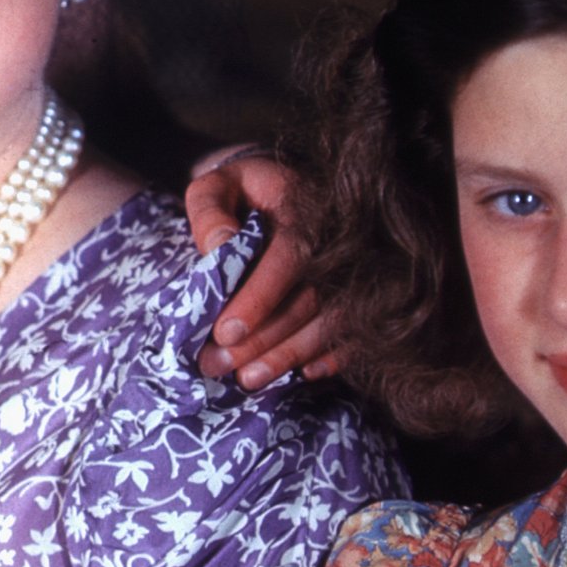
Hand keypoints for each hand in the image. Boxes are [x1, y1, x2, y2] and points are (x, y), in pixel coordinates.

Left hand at [182, 148, 339, 385]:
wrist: (281, 192)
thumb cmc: (241, 192)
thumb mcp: (216, 187)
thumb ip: (209, 210)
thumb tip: (217, 246)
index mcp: (303, 209)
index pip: (289, 256)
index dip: (259, 298)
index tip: (225, 332)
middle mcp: (336, 242)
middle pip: (308, 299)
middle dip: (265, 339)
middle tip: (221, 366)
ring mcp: (352, 269)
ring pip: (331, 321)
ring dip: (289, 354)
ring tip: (248, 379)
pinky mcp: (357, 293)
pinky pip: (356, 330)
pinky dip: (333, 356)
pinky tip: (303, 375)